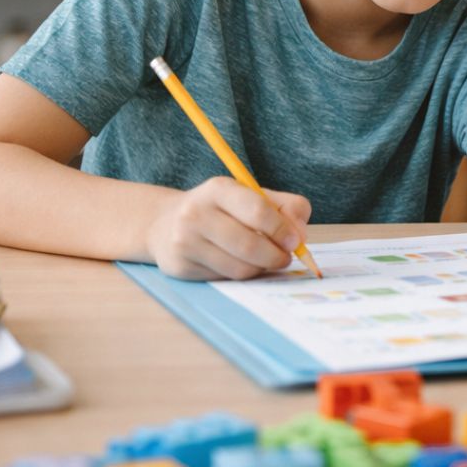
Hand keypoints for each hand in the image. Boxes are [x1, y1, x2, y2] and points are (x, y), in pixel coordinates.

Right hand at [145, 176, 312, 280]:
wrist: (165, 224)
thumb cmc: (221, 210)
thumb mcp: (253, 196)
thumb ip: (287, 207)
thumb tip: (300, 235)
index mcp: (218, 189)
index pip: (258, 211)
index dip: (283, 230)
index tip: (296, 241)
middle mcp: (196, 213)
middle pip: (249, 245)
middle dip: (276, 256)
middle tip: (286, 258)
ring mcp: (185, 241)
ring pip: (239, 267)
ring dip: (261, 268)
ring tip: (266, 260)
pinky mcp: (180, 266)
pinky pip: (225, 278)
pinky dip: (242, 274)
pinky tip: (241, 264)